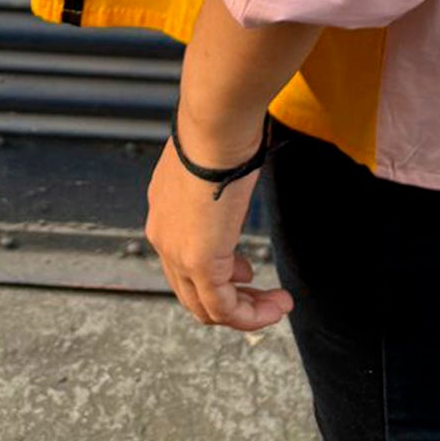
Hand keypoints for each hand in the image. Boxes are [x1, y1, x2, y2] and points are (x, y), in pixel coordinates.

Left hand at [145, 134, 293, 330]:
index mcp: (164, 209)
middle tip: (260, 293)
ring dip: (244, 311)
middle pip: (190, 290)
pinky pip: (222, 307)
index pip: (182, 258)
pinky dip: (249, 316)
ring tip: (275, 306)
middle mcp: (163, 235)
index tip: (244, 269)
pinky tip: (275, 307)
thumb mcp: (216, 157)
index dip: (217, 269)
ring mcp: (177, 252)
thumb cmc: (221, 128)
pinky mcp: (198, 262)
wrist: (216, 124)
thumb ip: (220, 172)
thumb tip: (240, 158)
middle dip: (230, 295)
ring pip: (206, 306)